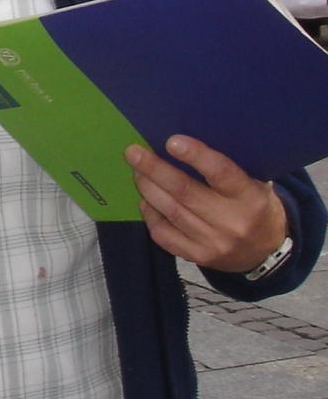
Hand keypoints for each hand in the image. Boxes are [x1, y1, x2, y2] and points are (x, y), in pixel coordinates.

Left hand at [125, 136, 287, 273]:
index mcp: (250, 197)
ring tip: (136, 170)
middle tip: (133, 152)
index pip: (221, 173)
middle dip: (154, 170)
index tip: (171, 141)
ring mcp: (214, 243)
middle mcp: (232, 222)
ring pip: (171, 211)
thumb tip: (180, 142)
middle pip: (185, 192)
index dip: (196, 156)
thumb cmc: (253, 205)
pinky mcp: (198, 257)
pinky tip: (146, 199)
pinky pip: (164, 234)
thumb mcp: (253, 183)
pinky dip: (150, 214)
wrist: (266, 252)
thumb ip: (225, 167)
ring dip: (148, 188)